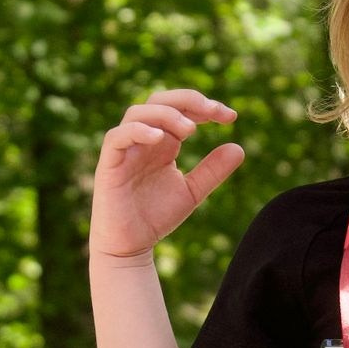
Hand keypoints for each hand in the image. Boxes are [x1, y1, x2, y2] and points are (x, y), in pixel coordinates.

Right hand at [90, 90, 244, 261]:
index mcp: (163, 142)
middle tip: (212, 111)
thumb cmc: (156, 217)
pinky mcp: (109, 164)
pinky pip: (117, 137)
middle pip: (159, 100)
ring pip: (138, 113)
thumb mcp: (193, 192)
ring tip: (190, 130)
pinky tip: (160, 138)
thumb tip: (239, 147)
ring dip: (165, 115)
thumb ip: (212, 171)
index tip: (231, 117)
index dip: (205, 107)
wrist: (130, 246)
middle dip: (187, 100)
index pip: (182, 110)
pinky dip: (137, 131)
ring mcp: (125, 149)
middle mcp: (143, 140)